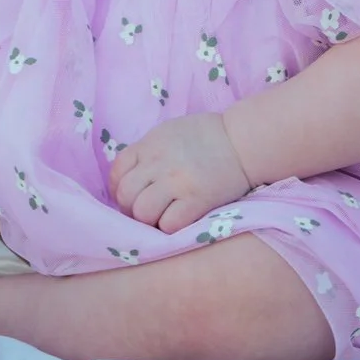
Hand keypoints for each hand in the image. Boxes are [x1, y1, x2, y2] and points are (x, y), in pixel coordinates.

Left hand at [108, 112, 252, 232]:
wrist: (242, 141)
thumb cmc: (206, 137)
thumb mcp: (168, 133)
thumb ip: (147, 153)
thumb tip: (128, 180)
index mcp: (149, 144)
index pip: (117, 173)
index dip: (121, 189)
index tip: (134, 195)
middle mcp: (159, 162)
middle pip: (125, 196)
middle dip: (132, 208)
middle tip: (149, 209)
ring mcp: (177, 181)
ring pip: (143, 213)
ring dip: (150, 220)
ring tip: (164, 215)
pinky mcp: (197, 200)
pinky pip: (169, 224)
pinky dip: (171, 226)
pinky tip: (181, 217)